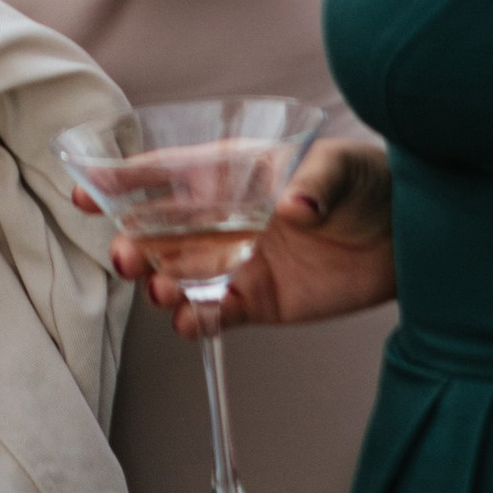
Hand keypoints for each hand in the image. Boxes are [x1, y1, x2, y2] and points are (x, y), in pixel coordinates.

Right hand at [106, 135, 396, 335]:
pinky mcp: (257, 300)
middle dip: (135, 243)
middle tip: (126, 257)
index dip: (122, 181)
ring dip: (162, 284)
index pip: (166, 173)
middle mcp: (224, 217)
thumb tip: (294, 204)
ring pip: (179, 274)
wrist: (408, 238)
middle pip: (162, 231)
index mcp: (231, 172)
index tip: (84, 189)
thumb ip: (316, 183)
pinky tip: (190, 322)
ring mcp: (237, 260)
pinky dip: (196, 320)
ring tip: (165, 291)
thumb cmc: (370, 183)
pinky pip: (213, 313)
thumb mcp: (342, 169)